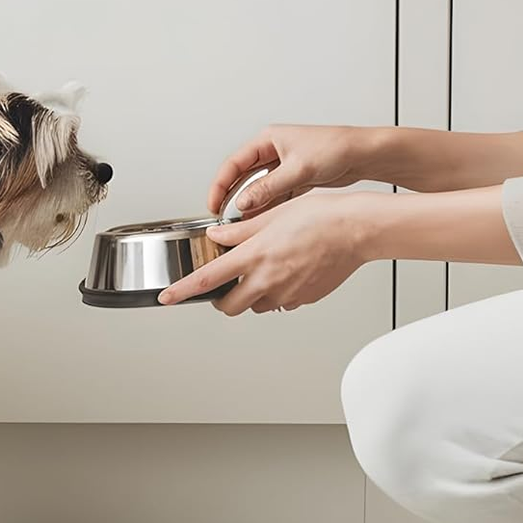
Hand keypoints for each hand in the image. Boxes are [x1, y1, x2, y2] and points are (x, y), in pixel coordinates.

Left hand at [159, 191, 377, 315]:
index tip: (167, 298)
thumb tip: (216, 236)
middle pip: (229, 306)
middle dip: (221, 298)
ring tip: (262, 269)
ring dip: (250, 294)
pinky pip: (281, 302)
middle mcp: (267, 280)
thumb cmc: (319, 217)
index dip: (182, 292)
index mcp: (254, 257)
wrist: (355, 230)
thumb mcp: (270, 216)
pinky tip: (286, 271)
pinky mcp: (304, 299)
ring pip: (256, 305)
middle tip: (223, 284)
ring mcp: (287, 294)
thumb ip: (238, 231)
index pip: (206, 280)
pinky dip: (276, 292)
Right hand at [207, 124, 372, 217]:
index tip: (213, 204)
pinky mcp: (295, 179)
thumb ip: (268, 188)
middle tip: (222, 217)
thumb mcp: (298, 169)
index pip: (234, 163)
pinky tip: (262, 222)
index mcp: (268, 139)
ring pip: (258, 188)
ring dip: (251, 205)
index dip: (220, 185)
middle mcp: (273, 151)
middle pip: (243, 176)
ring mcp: (284, 166)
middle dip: (232, 197)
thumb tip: (243, 202)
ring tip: (242, 224)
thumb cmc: (335, 148)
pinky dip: (267, 208)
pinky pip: (274, 195)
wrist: (364, 154)